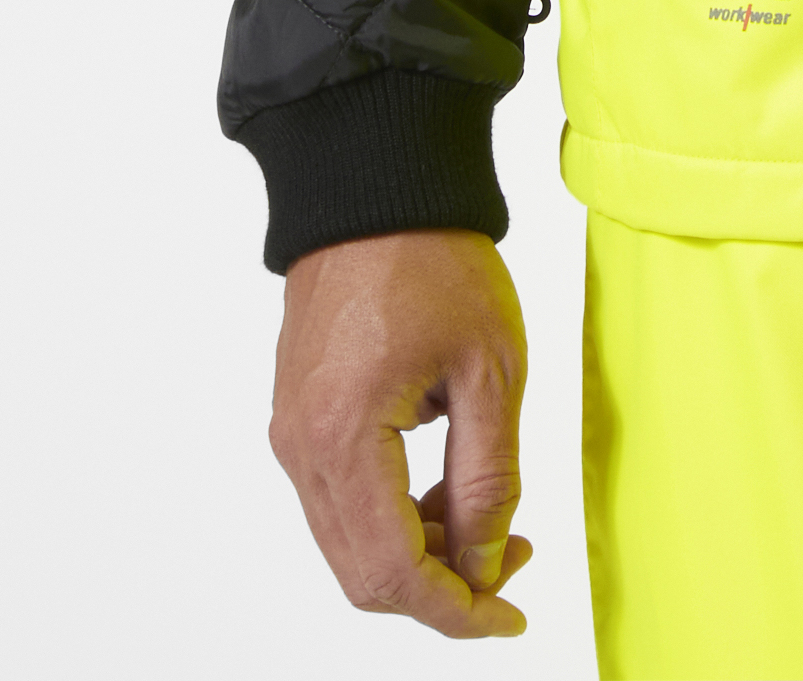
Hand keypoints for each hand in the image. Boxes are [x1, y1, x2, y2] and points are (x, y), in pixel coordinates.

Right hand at [271, 229, 531, 637]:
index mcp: (342, 437)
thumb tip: (482, 564)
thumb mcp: (490, 369)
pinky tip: (447, 488)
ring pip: (350, 543)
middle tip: (511, 558)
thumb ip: (487, 477)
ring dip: (419, 552)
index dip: (453, 611)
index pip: (391, 573)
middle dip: (441, 586)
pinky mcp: (298, 419)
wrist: (376, 184)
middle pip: (362, 574)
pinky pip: (340, 501)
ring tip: (490, 519)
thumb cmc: (435, 259)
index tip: (507, 617)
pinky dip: (393, 516)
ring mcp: (291, 435)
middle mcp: (299, 449)